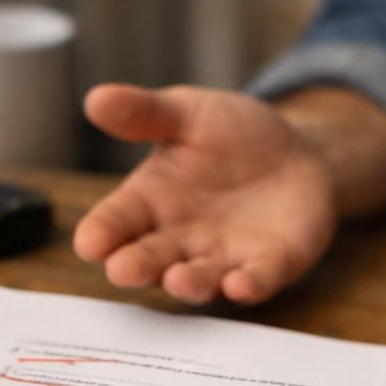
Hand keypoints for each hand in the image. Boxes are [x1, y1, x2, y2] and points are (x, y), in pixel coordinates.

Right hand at [75, 84, 336, 305]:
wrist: (297, 152)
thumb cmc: (230, 136)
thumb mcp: (187, 113)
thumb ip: (145, 113)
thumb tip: (96, 99)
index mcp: (149, 201)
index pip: (116, 221)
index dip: (101, 233)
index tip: (88, 244)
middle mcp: (179, 239)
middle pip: (149, 259)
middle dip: (135, 267)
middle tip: (121, 270)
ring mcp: (222, 257)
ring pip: (199, 279)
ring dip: (187, 284)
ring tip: (176, 281)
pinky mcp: (268, 265)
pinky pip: (256, 280)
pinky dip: (247, 286)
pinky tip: (240, 286)